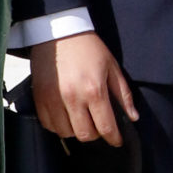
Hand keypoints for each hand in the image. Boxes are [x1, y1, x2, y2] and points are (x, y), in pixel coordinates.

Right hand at [31, 30, 136, 145]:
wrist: (58, 32)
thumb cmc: (89, 48)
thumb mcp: (112, 67)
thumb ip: (123, 94)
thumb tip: (132, 118)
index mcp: (94, 90)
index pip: (105, 127)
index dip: (114, 138)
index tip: (117, 140)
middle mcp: (72, 98)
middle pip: (85, 135)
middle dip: (95, 134)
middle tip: (98, 125)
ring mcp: (53, 99)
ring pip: (66, 132)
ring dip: (76, 130)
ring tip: (81, 119)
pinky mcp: (39, 98)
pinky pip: (49, 125)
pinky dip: (58, 126)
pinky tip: (66, 116)